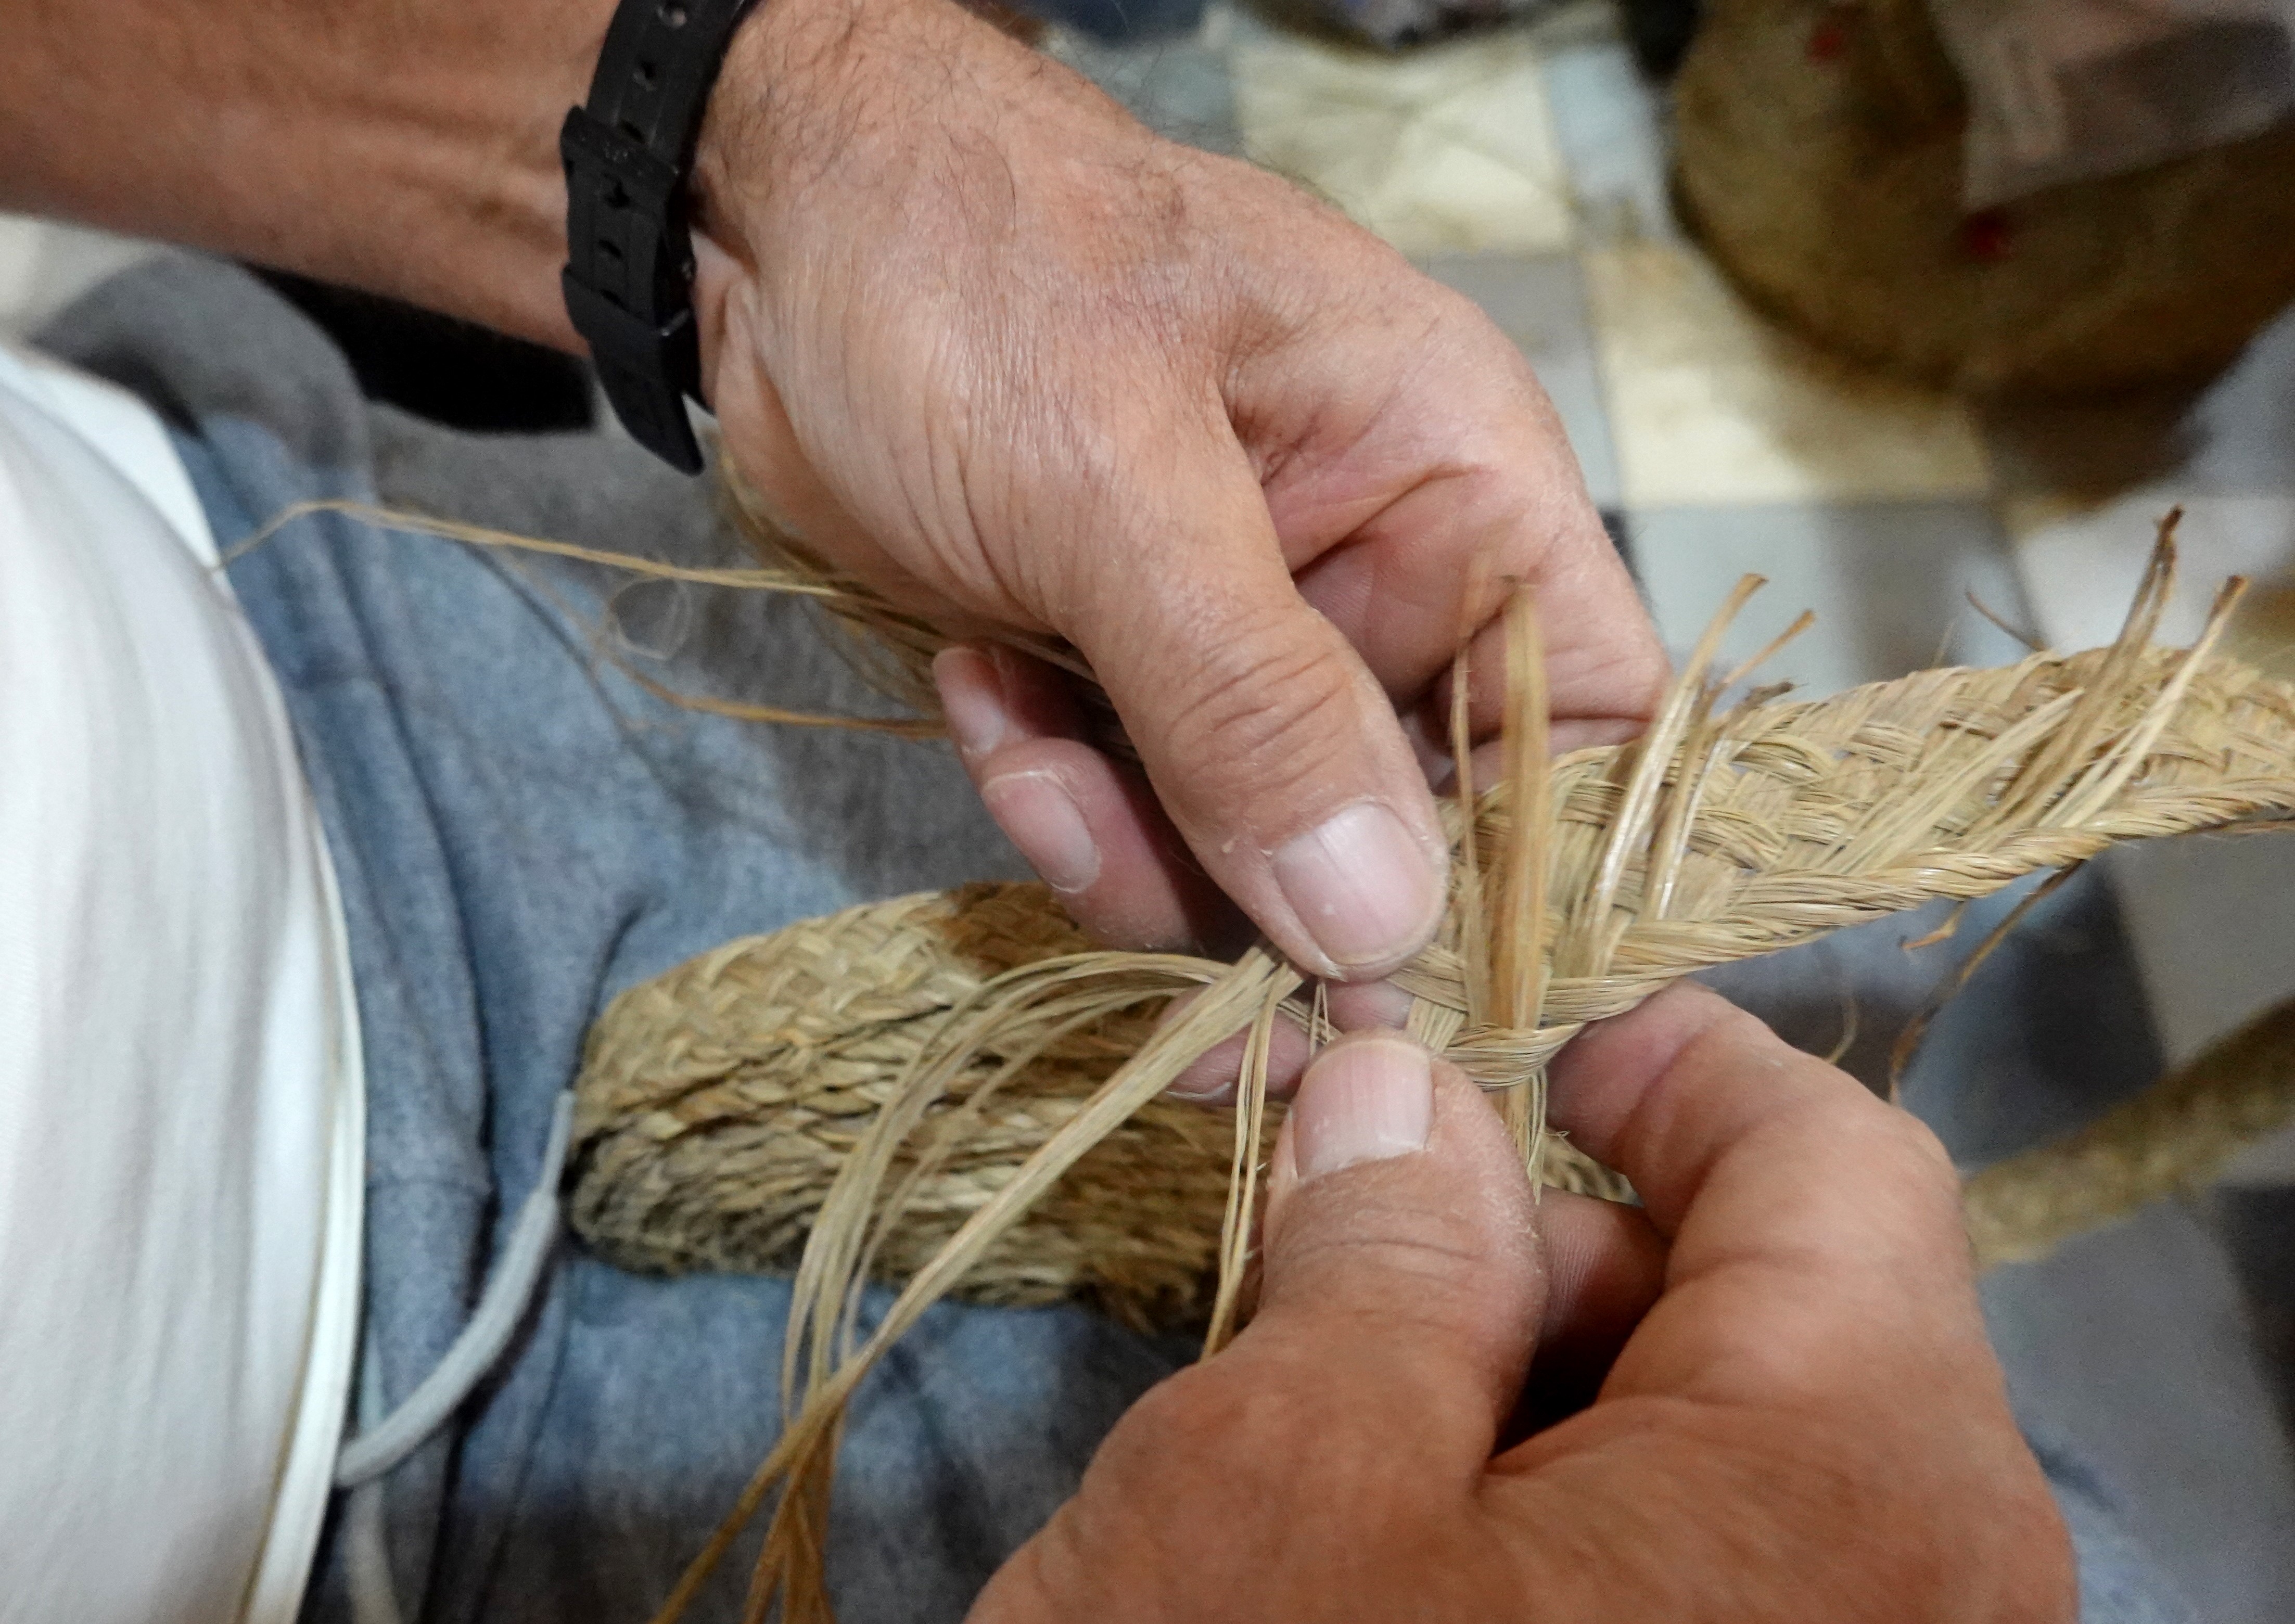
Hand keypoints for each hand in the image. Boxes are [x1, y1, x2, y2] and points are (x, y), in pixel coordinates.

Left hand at [689, 0, 1660, 975]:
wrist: (764, 220)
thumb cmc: (967, 266)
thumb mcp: (1115, 476)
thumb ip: (1253, 702)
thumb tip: (1384, 920)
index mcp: (1453, 481)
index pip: (1597, 721)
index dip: (1547, 875)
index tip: (1435, 988)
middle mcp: (1378, 576)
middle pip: (1419, 831)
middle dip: (1298, 909)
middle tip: (1211, 994)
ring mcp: (1249, 639)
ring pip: (1262, 854)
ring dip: (1141, 852)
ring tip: (1030, 750)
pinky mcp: (1130, 680)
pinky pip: (1139, 819)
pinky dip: (1058, 799)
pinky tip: (981, 693)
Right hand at [970, 985, 2074, 1623]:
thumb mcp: (1283, 1478)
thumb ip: (1384, 1250)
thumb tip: (1413, 1096)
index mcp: (1865, 1481)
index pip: (1836, 1162)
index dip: (1678, 1067)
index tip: (1533, 1047)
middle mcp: (1937, 1608)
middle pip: (1794, 1318)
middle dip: (1573, 1252)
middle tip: (1361, 1260)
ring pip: (1740, 1467)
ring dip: (1549, 1402)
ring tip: (1354, 1448)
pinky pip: (1716, 1598)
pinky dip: (1571, 1537)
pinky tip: (1405, 1582)